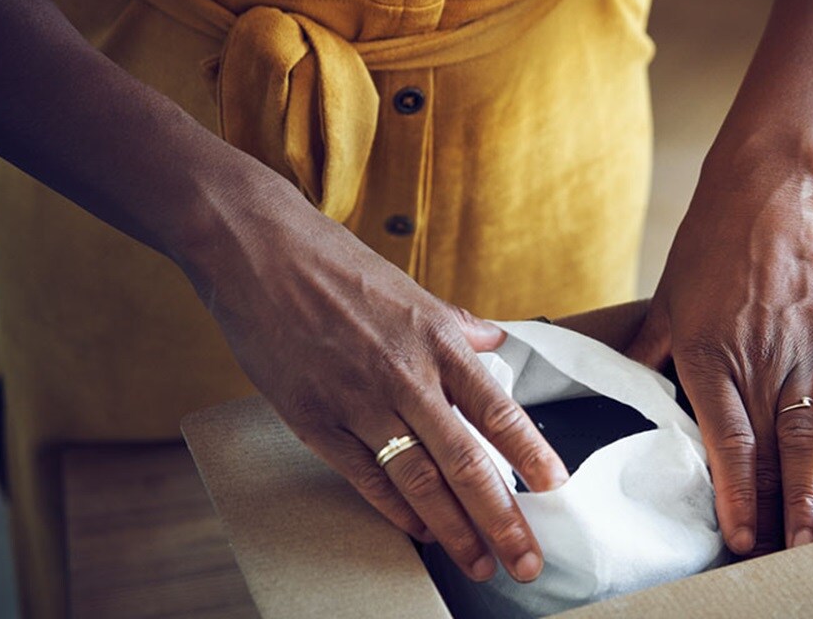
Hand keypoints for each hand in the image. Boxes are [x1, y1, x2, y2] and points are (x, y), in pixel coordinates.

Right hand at [180, 184, 567, 582]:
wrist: (258, 252)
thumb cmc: (335, 265)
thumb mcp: (409, 290)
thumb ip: (456, 325)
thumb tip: (494, 342)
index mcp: (437, 341)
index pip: (497, 411)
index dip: (531, 455)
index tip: (554, 488)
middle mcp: (405, 375)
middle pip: (465, 461)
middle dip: (501, 518)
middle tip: (525, 560)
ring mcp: (357, 402)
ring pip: (417, 479)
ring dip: (453, 529)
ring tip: (478, 561)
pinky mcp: (313, 419)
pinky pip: (363, 477)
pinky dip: (395, 510)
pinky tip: (420, 532)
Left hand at [628, 156, 812, 554]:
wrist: (762, 195)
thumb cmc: (707, 248)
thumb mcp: (664, 303)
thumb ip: (647, 354)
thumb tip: (620, 389)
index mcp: (707, 359)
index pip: (724, 444)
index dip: (732, 495)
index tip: (736, 536)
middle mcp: (756, 363)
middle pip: (766, 452)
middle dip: (769, 509)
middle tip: (776, 556)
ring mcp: (800, 351)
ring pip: (806, 434)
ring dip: (808, 490)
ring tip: (810, 536)